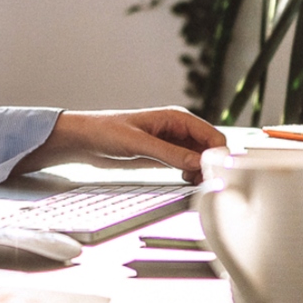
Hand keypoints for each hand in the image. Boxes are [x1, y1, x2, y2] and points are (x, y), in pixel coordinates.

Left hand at [16, 108, 225, 183]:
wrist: (84, 140)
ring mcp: (172, 143)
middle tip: (208, 183)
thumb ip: (169, 153)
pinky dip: (192, 174)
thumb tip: (198, 162)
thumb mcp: (138, 144)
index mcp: (176, 118)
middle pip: (210, 148)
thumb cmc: (106, 131)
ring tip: (197, 184)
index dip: (219, 154)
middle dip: (212, 164)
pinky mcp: (164, 156)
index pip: (212, 135)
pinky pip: (188, 165)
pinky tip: (186, 181)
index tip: (217, 173)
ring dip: (203, 171)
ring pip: (201, 159)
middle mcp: (178, 129)